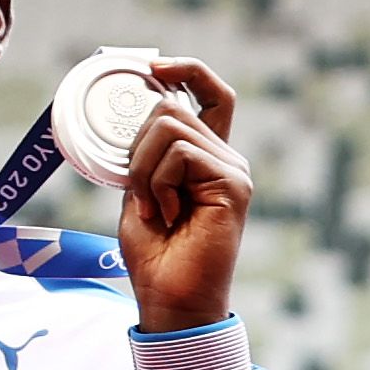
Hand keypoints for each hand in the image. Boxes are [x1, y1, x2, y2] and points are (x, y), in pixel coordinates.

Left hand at [116, 57, 252, 335]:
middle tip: (142, 195)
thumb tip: (135, 113)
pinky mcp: (234, 184)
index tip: (152, 68)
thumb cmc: (156, 255)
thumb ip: (144, 154)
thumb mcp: (141, 191)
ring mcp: (234, 170)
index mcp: (207, 157)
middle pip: (173, 107)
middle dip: (137, 146)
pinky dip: (158, 182)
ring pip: (170, 126)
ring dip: (143, 168)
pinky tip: (168, 215)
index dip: (186, 70)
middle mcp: (227, 158)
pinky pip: (179, 154)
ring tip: (155, 209)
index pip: (211, 94)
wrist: (171, 301)